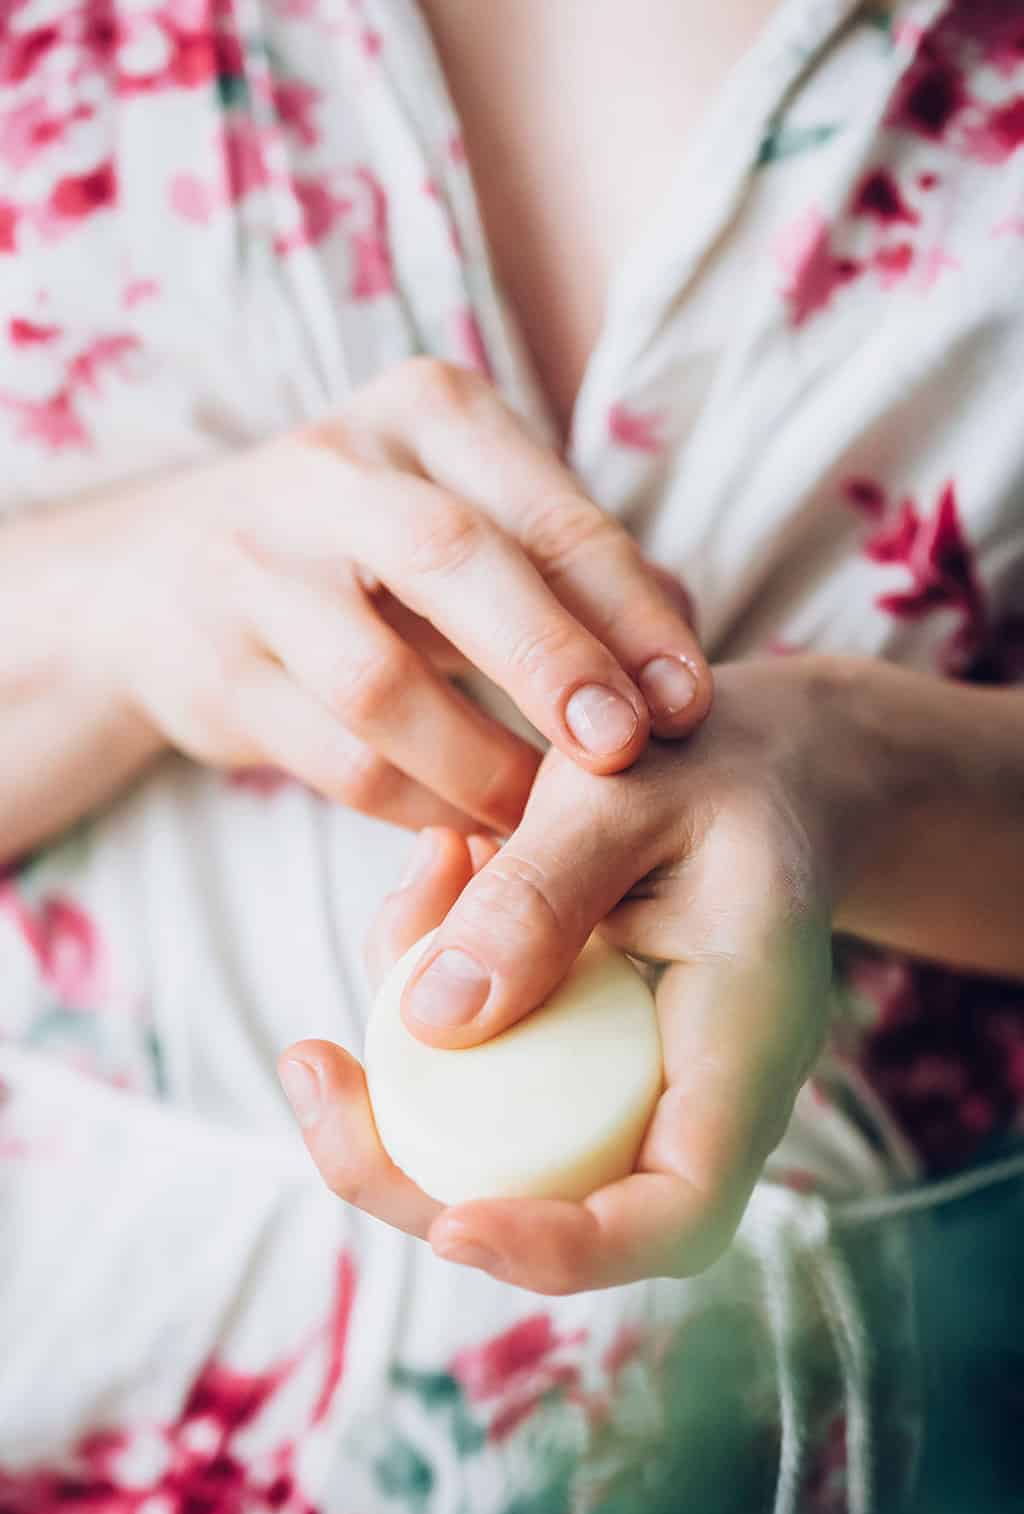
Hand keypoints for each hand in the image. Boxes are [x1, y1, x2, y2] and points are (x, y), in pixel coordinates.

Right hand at [78, 360, 709, 831]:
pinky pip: (339, 759)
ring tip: (543, 817)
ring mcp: (255, 567)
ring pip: (382, 683)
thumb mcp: (473, 516)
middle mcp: (330, 469)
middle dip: (552, 664)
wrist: (168, 573)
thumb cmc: (374, 548)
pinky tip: (470, 822)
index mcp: (424, 412)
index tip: (688, 703)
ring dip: (482, 766)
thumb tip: (678, 665)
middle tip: (622, 753)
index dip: (628, 612)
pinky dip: (420, 804)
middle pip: (454, 561)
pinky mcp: (218, 669)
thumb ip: (577, 574)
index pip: (547, 512)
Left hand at [280, 658, 865, 1291]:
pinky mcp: (588, 1050)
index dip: (563, 1249)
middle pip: (561, 1209)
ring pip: (503, 1143)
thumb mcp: (630, 793)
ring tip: (407, 904)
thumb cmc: (722, 767)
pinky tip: (435, 880)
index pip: (675, 1212)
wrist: (773, 767)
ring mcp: (639, 1080)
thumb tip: (431, 1022)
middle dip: (412, 1173)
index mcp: (745, 1045)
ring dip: (402, 1066)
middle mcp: (696, 1092)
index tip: (452, 1225)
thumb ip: (540, 895)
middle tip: (314, 1071)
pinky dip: (432, 993)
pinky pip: (491, 1066)